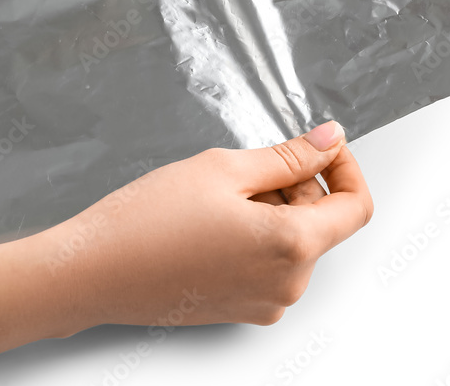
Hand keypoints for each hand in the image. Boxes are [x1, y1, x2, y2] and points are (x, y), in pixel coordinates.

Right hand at [45, 121, 373, 329]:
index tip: (321, 144)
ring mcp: (264, 303)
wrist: (93, 271)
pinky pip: (269, 264)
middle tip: (244, 165)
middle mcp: (287, 285)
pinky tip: (211, 220)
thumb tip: (329, 140)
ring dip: (272, 208)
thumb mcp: (224, 169)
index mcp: (291, 247)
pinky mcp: (242, 309)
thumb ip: (288, 155)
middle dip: (295, 185)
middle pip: (321, 222)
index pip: (356, 206)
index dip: (344, 166)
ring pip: (293, 241)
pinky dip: (255, 235)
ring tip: (217, 195)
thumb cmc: (146, 222)